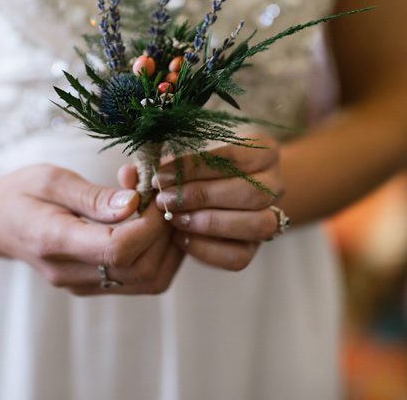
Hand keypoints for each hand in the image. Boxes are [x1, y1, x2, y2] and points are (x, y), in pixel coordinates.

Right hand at [0, 164, 182, 295]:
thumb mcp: (50, 179)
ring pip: (149, 281)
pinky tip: (143, 221)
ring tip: (152, 207)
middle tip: (156, 195)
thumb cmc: (20, 192)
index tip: (150, 192)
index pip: (118, 250)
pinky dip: (155, 252)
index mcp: (53, 241)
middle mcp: (68, 272)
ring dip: (165, 245)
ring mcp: (81, 284)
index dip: (148, 224)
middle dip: (163, 233)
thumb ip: (92, 195)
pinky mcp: (92, 286)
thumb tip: (133, 204)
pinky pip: (140, 279)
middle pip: (142, 271)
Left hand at [118, 138, 283, 271]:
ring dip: (210, 224)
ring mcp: (270, 218)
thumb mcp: (183, 153)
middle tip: (165, 200)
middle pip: (251, 192)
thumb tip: (130, 174)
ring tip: (174, 220)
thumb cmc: (198, 166)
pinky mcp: (254, 248)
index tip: (161, 174)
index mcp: (263, 150)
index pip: (235, 156)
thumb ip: (158, 161)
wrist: (223, 188)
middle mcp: (275, 183)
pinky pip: (240, 256)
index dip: (196, 167)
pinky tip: (182, 239)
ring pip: (255, 225)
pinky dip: (209, 250)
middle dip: (202, 197)